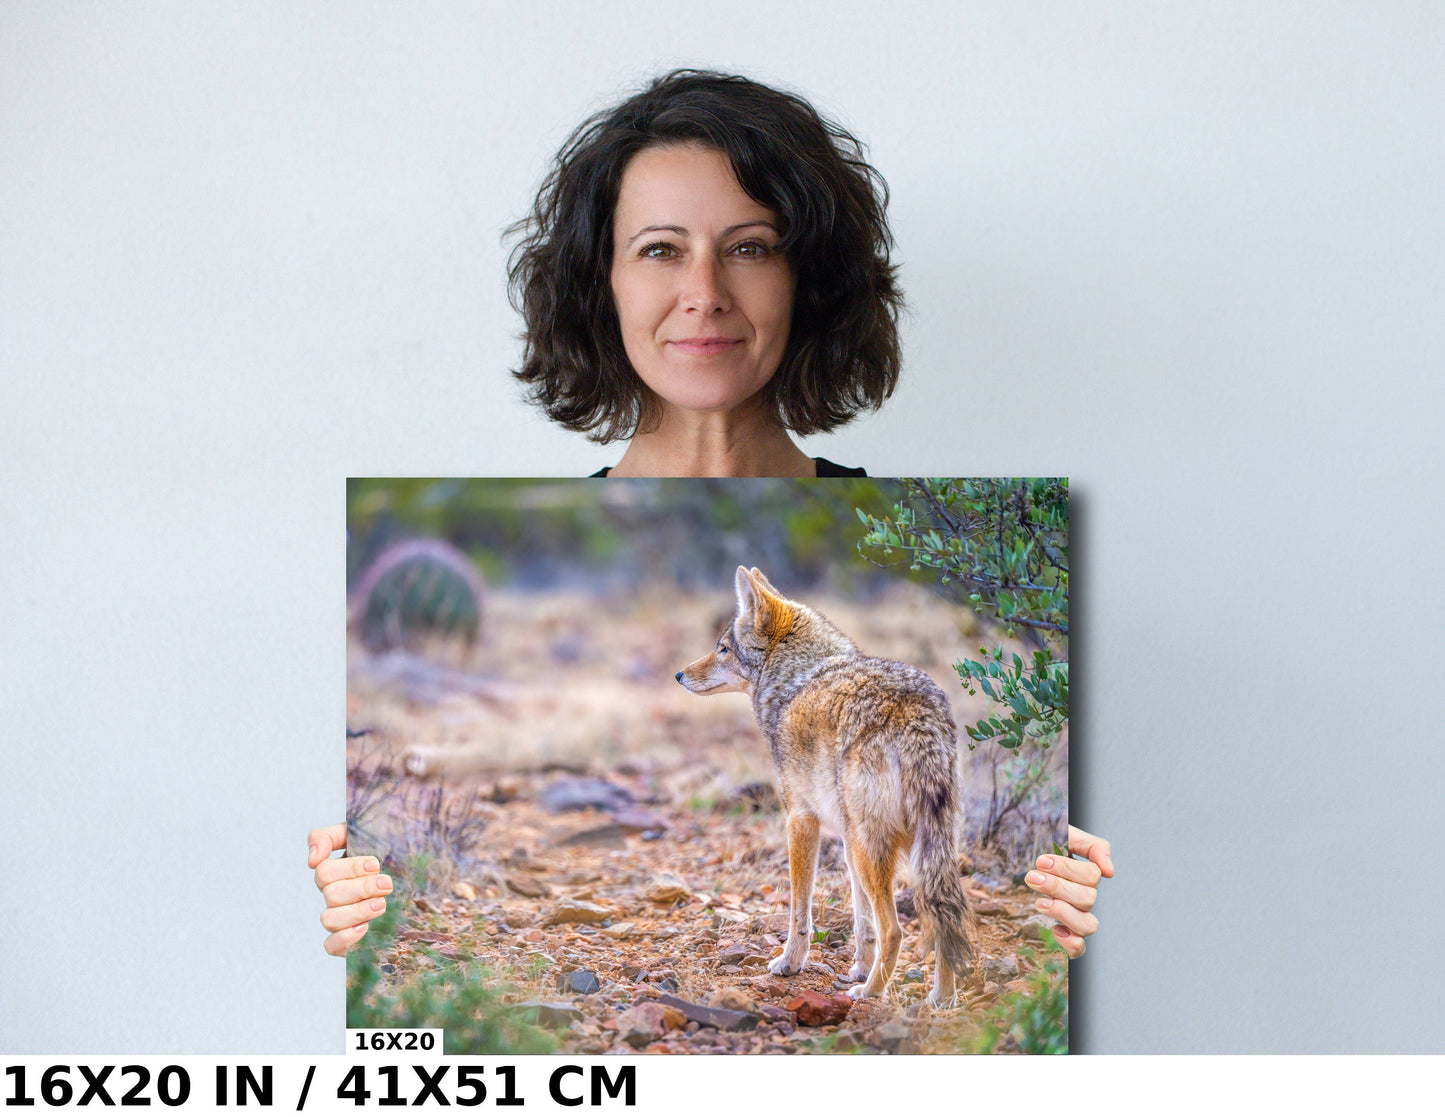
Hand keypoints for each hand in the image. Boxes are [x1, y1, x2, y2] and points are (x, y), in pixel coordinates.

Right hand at [308, 823, 391, 956]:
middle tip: (386, 884)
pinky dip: (345, 938)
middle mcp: (333, 896)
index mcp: (333, 873)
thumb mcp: (359, 835)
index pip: (324, 872)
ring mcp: (339, 918)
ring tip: (382, 904)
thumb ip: (329, 837)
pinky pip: (331, 946)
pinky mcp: (347, 941)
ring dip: (357, 911)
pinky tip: (365, 927)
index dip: (350, 868)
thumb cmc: (385, 851)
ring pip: (329, 919)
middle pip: (331, 895)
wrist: (412, 875)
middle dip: (361, 888)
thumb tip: (312, 859)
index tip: (375, 864)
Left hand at [1024, 825, 1112, 958]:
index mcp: (1086, 876)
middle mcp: (1084, 899)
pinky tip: (1054, 929)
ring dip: (1062, 912)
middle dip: (1057, 887)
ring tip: (1039, 902)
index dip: (1067, 869)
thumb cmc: (1043, 848)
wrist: (1018, 857)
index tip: (1041, 861)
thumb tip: (1110, 872)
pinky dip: (1070, 942)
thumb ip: (1092, 846)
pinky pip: (1078, 949)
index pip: (1092, 876)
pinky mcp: (1064, 936)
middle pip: (1087, 898)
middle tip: (1032, 877)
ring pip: (1088, 925)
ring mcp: (1076, 918)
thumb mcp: (1066, 835)